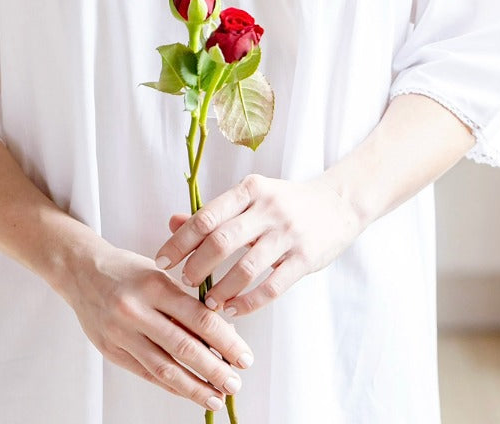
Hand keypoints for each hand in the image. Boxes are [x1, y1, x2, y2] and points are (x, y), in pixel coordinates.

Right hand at [65, 239, 253, 411]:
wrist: (80, 271)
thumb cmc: (128, 271)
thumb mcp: (159, 275)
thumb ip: (186, 303)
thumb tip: (222, 335)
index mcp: (155, 285)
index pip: (199, 318)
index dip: (226, 341)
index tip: (244, 358)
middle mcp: (137, 310)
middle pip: (184, 347)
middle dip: (214, 370)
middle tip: (235, 384)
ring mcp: (121, 333)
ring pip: (164, 368)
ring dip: (194, 387)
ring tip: (215, 398)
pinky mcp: (111, 350)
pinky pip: (146, 373)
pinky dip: (170, 385)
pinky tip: (188, 392)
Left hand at [154, 172, 363, 317]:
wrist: (338, 203)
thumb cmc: (284, 202)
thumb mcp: (250, 197)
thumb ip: (213, 211)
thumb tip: (172, 223)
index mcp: (249, 189)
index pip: (206, 216)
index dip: (180, 241)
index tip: (162, 260)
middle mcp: (267, 208)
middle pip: (221, 240)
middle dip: (197, 266)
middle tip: (183, 282)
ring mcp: (288, 233)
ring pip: (245, 267)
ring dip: (221, 289)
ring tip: (207, 303)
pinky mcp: (305, 258)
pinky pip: (272, 286)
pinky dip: (248, 302)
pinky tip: (234, 310)